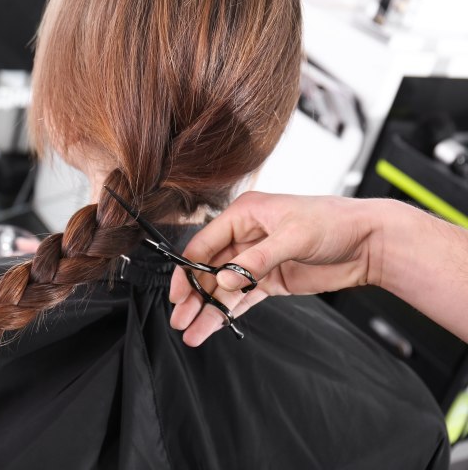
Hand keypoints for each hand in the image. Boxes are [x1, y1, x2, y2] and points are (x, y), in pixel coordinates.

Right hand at [169, 192, 379, 346]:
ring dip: (208, 310)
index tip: (178, 293)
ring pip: (223, 288)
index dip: (188, 269)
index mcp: (244, 215)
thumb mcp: (294, 236)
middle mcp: (246, 237)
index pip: (205, 244)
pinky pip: (242, 298)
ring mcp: (257, 261)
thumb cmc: (334, 222)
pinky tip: (213, 327)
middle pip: (209, 269)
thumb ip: (256, 260)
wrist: (370, 242)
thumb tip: (225, 280)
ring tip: (192, 333)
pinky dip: (228, 313)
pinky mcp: (270, 280)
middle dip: (194, 295)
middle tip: (180, 319)